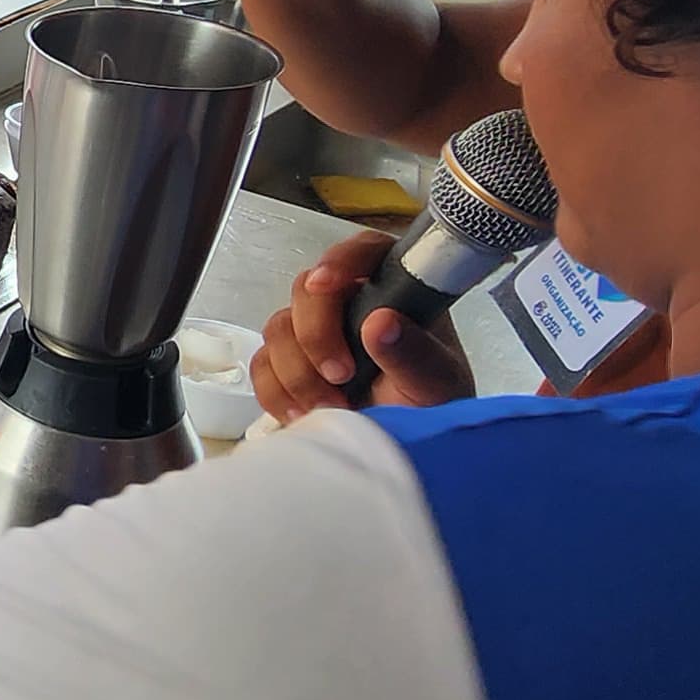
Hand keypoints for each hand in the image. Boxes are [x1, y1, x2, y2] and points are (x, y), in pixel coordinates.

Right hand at [253, 229, 476, 420]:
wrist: (407, 447)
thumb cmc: (430, 406)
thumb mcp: (436, 383)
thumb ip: (414, 354)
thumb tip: (381, 323)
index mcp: (393, 290)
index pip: (365, 252)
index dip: (341, 260)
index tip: (327, 283)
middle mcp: (349, 302)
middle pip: (307, 290)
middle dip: (315, 334)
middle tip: (340, 374)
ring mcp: (315, 331)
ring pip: (278, 327)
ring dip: (298, 371)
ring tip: (332, 405)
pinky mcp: (290, 363)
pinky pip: (263, 364)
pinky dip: (278, 391)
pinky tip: (305, 412)